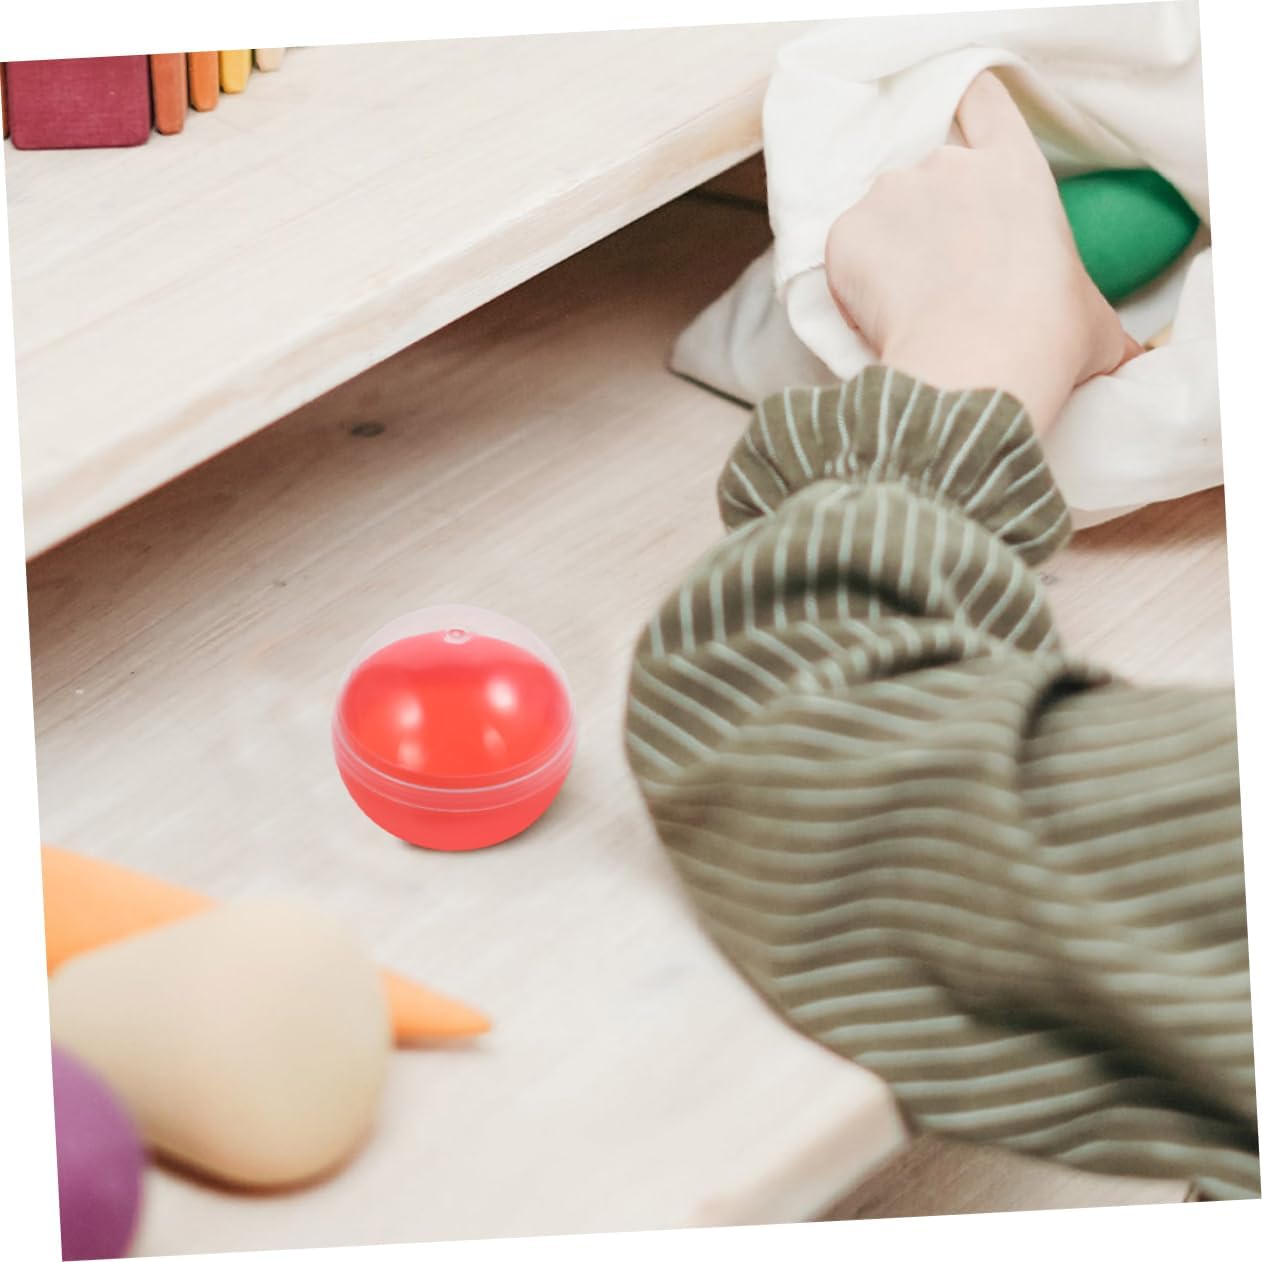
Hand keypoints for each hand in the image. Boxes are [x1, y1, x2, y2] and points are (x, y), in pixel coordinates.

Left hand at [824, 70, 1140, 432]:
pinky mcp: (846, 232)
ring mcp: (892, 193)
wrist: (976, 364)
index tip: (962, 150)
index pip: (982, 103)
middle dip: (926, 218)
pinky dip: (852, 281)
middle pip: (926, 175)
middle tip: (939, 279)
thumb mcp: (1096, 322)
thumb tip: (1126, 358)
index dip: (969, 120)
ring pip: (881, 216)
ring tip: (909, 309)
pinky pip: (844, 252)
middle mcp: (948, 165)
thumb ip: (1091, 317)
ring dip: (887, 251)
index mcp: (1014, 169)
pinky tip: (880, 321)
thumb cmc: (1046, 339)